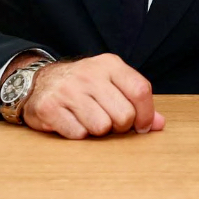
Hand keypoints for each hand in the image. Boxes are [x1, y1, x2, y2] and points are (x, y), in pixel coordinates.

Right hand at [21, 53, 165, 139]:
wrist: (39, 82)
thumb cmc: (83, 86)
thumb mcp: (111, 83)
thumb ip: (136, 101)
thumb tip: (160, 124)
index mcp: (109, 64)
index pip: (140, 90)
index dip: (146, 114)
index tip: (142, 126)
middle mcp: (89, 74)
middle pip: (124, 115)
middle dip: (121, 126)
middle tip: (110, 122)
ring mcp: (68, 90)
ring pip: (101, 127)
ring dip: (98, 131)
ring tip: (89, 120)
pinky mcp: (50, 108)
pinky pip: (78, 134)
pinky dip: (79, 134)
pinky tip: (73, 122)